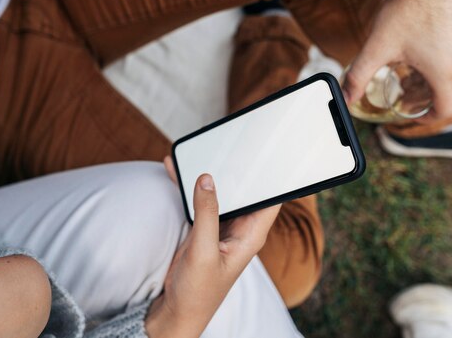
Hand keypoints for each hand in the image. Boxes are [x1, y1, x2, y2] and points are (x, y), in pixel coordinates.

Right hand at [145, 157, 279, 337]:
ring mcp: (221, 226)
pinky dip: (189, 186)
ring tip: (197, 152)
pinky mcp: (204, 227)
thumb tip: (206, 179)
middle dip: (236, 167)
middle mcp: (240, 227)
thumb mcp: (203, 251)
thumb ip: (206, 214)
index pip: (272, 197)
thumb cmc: (199, 291)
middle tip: (228, 142)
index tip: (270, 152)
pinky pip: (199, 200)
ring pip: (220, 192)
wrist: (177, 309)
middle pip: (244, 189)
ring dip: (208, 174)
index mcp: (252, 233)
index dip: (274, 176)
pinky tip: (176, 169)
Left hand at [342, 0, 451, 120]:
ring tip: (410, 57)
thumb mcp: (377, 48)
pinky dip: (444, 48)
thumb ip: (358, 77)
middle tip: (401, 81)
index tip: (413, 109)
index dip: (428, 116)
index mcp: (446, 72)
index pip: (446, 110)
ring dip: (433, 67)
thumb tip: (344, 98)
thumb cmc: (403, 11)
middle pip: (444, 86)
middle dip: (422, 88)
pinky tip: (424, 35)